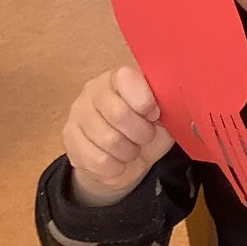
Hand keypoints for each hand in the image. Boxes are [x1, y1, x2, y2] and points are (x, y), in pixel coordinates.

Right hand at [63, 67, 176, 206]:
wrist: (121, 162)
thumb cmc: (147, 132)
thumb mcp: (164, 119)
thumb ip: (170, 109)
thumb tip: (177, 106)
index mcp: (121, 78)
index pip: (127, 79)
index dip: (145, 102)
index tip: (155, 115)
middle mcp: (94, 90)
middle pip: (119, 113)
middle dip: (141, 133)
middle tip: (145, 137)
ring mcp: (77, 113)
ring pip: (108, 140)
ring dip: (129, 152)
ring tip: (131, 149)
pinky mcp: (69, 138)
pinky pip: (97, 160)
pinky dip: (115, 167)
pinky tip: (117, 162)